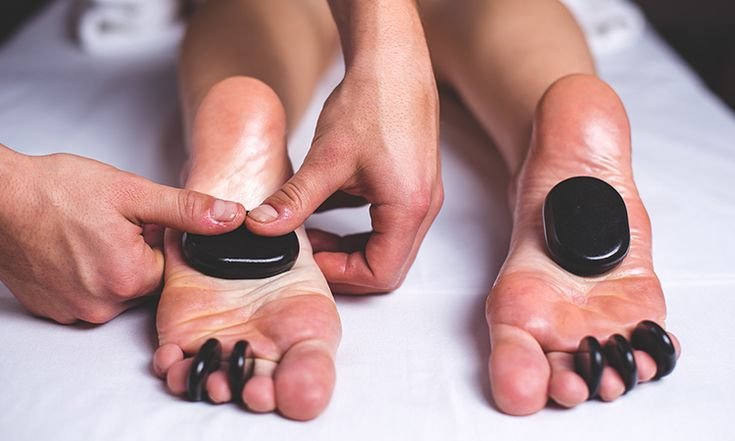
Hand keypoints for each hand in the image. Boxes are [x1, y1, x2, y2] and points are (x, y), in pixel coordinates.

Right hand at [0, 146, 245, 322]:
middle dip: (133, 253)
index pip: (168, 268)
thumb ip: (186, 209)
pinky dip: (83, 275)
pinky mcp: (52, 310)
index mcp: (130, 277)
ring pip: (114, 289)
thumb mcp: (133, 192)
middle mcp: (103, 305)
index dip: (156, 241)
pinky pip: (86, 296)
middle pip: (142, 281)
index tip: (136, 224)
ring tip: (84, 235)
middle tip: (107, 226)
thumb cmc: (56, 191)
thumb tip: (230, 217)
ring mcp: (74, 311)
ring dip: (107, 264)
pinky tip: (68, 250)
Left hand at [246, 57, 441, 293]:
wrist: (393, 61)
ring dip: (351, 248)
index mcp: (408, 208)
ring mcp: (421, 196)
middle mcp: (423, 207)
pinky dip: (359, 229)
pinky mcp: (413, 183)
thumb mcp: (326, 158)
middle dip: (345, 266)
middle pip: (387, 267)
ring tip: (314, 234)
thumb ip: (294, 199)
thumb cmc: (373, 101)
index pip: (381, 274)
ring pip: (388, 247)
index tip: (308, 261)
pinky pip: (388, 224)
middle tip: (309, 253)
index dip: (340, 275)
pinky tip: (328, 208)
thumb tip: (263, 227)